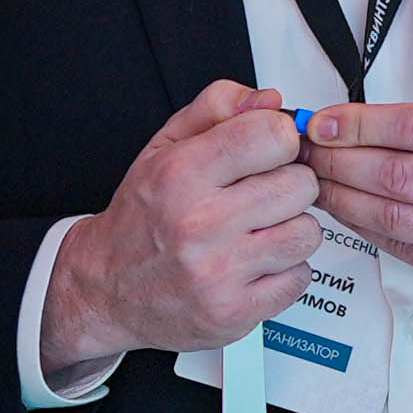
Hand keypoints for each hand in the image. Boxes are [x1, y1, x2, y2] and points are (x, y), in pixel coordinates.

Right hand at [41, 81, 319, 379]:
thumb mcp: (164, 147)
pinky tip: (255, 264)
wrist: (106, 288)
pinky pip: (299, 278)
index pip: (272, 135)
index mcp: (182, 174)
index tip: (268, 151)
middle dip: (288, 186)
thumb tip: (271, 101)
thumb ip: (216, 109)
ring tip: (258, 232)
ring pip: (306, 233)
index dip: (280, 140)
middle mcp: (199, 223)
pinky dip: (285, 271)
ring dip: (290, 230)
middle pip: (300, 185)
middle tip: (260, 196)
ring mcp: (219, 271)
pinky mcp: (234, 311)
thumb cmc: (141, 217)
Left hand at [305, 102, 412, 296]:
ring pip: (396, 216)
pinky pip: (407, 249)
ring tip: (320, 185)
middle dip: (341, 163)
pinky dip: (368, 230)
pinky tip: (350, 214)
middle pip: (398, 174)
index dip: (359, 126)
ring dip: (345, 199)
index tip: (324, 124)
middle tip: (310, 155)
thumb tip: (350, 123)